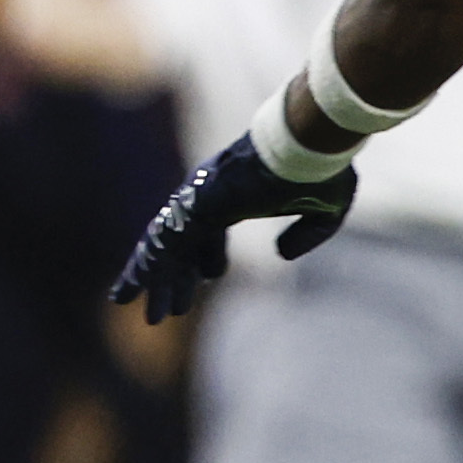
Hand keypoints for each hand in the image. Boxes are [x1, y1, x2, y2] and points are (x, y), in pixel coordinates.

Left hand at [111, 132, 354, 322]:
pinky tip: (136, 287)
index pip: (210, 230)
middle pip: (181, 245)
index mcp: (236, 194)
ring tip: (151, 318)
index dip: (207, 257)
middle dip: (174, 279)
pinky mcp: (195, 204)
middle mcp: (209, 196)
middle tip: (165, 313)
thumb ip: (308, 234)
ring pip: (165, 247)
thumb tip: (282, 255)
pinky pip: (163, 241)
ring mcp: (198, 198)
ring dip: (153, 281)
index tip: (211, 277)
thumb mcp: (326, 210)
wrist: (310, 145)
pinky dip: (147, 265)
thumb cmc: (320, 169)